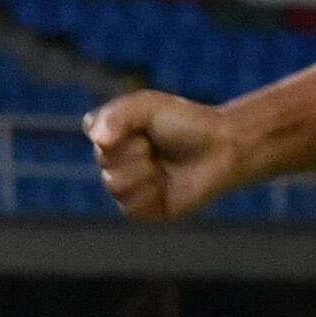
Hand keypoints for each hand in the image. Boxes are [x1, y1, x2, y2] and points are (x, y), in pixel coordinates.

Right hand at [85, 91, 253, 223]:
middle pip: (103, 161)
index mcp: (115, 133)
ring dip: (142, 172)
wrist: (221, 149)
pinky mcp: (145, 210)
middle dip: (134, 151)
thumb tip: (97, 139)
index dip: (115, 130)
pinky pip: (130, 208)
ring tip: (161, 166)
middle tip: (155, 147)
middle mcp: (118, 161)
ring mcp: (130, 187)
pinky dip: (149, 194)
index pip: (94, 132)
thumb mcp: (148, 106)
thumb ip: (117, 115)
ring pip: (114, 185)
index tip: (140, 126)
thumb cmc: (186, 124)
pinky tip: (164, 185)